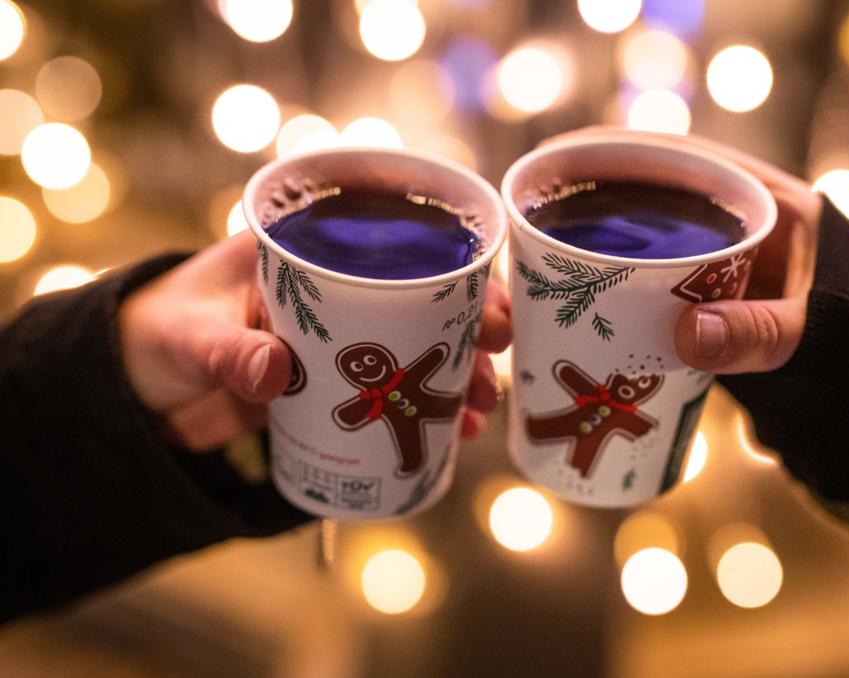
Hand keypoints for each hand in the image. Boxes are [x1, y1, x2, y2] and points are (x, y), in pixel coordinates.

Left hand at [118, 231, 510, 449]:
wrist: (132, 386)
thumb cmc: (156, 330)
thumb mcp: (189, 336)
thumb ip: (230, 353)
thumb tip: (278, 373)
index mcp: (306, 253)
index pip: (395, 249)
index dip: (452, 272)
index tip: (489, 302)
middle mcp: (334, 291)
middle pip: (420, 301)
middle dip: (466, 329)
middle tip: (497, 357)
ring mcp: (337, 341)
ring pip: (412, 350)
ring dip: (450, 376)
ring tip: (475, 409)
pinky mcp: (331, 385)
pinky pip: (387, 394)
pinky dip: (418, 412)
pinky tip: (446, 433)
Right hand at [542, 127, 820, 373]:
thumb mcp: (815, 332)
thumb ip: (761, 333)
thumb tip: (688, 334)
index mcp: (768, 201)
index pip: (684, 159)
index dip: (619, 153)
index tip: (563, 161)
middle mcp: (737, 222)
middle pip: (652, 197)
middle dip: (594, 204)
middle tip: (537, 223)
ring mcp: (720, 262)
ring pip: (648, 241)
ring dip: (600, 250)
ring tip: (541, 266)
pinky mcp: (709, 300)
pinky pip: (654, 284)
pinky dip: (619, 291)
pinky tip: (580, 312)